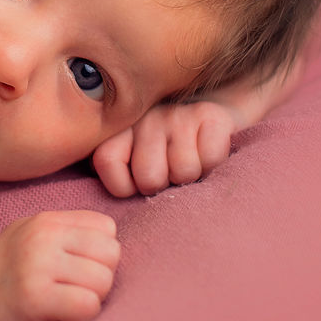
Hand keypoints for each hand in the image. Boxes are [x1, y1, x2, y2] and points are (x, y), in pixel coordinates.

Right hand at [0, 211, 120, 320]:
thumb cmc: (8, 266)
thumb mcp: (32, 231)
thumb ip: (68, 229)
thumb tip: (111, 240)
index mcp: (48, 221)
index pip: (107, 227)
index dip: (101, 250)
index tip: (82, 264)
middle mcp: (44, 239)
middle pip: (111, 254)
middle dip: (102, 275)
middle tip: (78, 286)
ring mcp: (39, 267)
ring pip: (102, 281)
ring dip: (93, 297)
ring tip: (69, 299)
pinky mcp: (35, 299)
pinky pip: (86, 305)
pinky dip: (83, 314)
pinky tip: (65, 314)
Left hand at [92, 99, 238, 197]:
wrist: (213, 118)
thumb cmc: (169, 153)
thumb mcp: (134, 162)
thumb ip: (117, 174)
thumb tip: (112, 206)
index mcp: (119, 127)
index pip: (106, 162)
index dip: (126, 186)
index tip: (138, 182)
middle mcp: (145, 115)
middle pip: (149, 177)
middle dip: (163, 185)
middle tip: (170, 172)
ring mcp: (177, 113)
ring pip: (183, 172)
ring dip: (191, 177)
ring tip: (191, 161)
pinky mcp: (210, 115)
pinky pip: (210, 158)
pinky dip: (213, 164)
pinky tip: (207, 151)